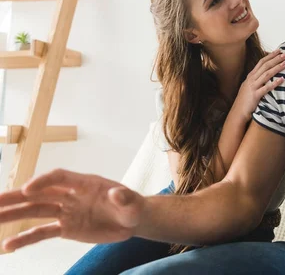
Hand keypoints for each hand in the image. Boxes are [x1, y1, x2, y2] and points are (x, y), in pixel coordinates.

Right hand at [0, 169, 143, 251]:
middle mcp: (71, 195)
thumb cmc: (132, 206)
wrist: (131, 221)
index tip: (28, 189)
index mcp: (85, 183)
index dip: (44, 181)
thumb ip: (124, 198)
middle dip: (16, 196)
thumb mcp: (132, 202)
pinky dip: (25, 239)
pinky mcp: (66, 228)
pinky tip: (8, 245)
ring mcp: (66, 211)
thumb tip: (116, 193)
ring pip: (35, 211)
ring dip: (13, 215)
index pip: (60, 178)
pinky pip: (42, 233)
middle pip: (40, 193)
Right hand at [232, 49, 284, 120]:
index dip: (270, 55)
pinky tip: (282, 80)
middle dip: (276, 58)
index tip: (279, 50)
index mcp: (250, 76)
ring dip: (277, 67)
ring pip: (266, 74)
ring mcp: (252, 87)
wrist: (237, 112)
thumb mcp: (249, 87)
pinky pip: (266, 88)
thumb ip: (257, 80)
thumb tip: (267, 74)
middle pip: (265, 66)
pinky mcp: (255, 95)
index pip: (261, 62)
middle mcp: (251, 79)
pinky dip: (274, 83)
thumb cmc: (245, 101)